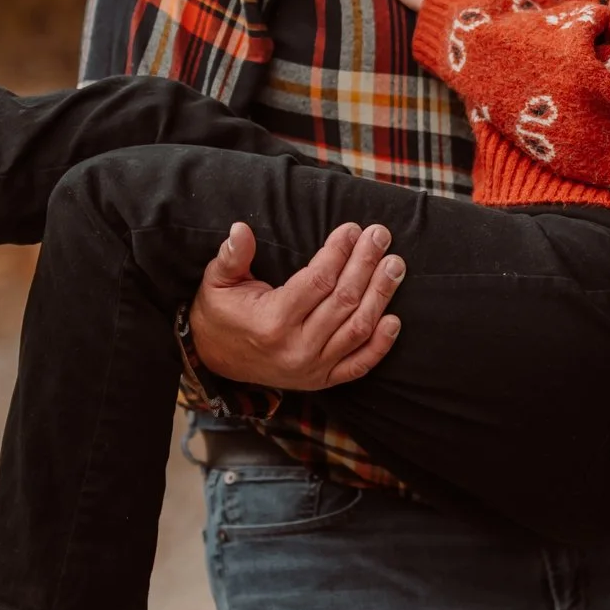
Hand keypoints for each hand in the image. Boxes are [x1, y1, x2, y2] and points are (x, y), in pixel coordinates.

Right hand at [190, 220, 405, 389]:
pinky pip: (359, 365)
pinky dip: (380, 345)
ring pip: (358, 329)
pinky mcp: (321, 380)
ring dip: (380, 295)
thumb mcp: (217, 281)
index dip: (338, 252)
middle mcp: (296, 348)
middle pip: (344, 300)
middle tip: (380, 236)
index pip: (318, 281)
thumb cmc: (220, 312)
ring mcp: (312, 368)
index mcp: (272, 321)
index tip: (351, 229)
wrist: (214, 360)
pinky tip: (394, 319)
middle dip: (366, 264)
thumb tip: (240, 228)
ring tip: (395, 265)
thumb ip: (232, 255)